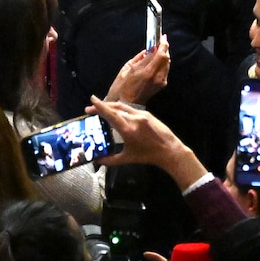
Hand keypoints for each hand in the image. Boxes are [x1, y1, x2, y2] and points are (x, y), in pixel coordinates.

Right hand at [88, 96, 207, 188]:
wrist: (169, 150)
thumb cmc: (147, 156)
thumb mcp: (127, 158)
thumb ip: (110, 160)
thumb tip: (97, 160)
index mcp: (128, 130)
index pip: (111, 114)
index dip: (100, 106)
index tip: (91, 99)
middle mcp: (134, 119)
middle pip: (114, 108)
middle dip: (101, 106)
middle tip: (90, 108)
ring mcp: (142, 115)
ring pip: (123, 107)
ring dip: (111, 106)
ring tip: (101, 109)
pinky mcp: (147, 114)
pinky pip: (130, 109)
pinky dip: (121, 109)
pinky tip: (116, 113)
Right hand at [105, 36, 170, 105]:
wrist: (126, 104)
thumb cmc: (122, 88)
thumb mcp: (126, 69)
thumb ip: (139, 58)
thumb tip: (147, 50)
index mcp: (146, 72)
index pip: (160, 54)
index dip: (163, 44)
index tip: (162, 37)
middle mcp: (156, 76)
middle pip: (166, 57)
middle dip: (164, 49)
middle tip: (159, 43)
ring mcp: (160, 82)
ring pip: (167, 63)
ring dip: (163, 56)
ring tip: (156, 52)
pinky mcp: (161, 85)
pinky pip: (165, 70)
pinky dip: (162, 64)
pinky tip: (155, 63)